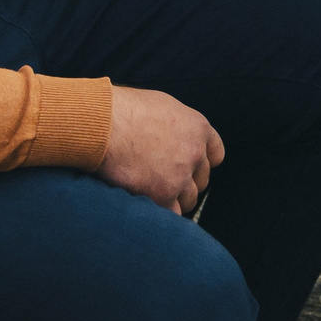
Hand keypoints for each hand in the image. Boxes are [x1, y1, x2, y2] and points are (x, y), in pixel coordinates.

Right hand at [98, 85, 224, 214]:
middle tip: (164, 180)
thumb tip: (174, 138)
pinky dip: (162, 211)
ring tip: (151, 191)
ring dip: (174, 199)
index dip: (201, 163)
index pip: (215, 155)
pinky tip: (147, 202)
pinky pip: (172, 213)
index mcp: (198, 128)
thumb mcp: (162, 106)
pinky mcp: (163, 194)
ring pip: (189, 199)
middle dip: (186, 182)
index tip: (189, 168)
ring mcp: (181, 175)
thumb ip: (177, 126)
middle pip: (202, 179)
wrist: (104, 124)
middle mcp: (195, 152)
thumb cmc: (123, 111)